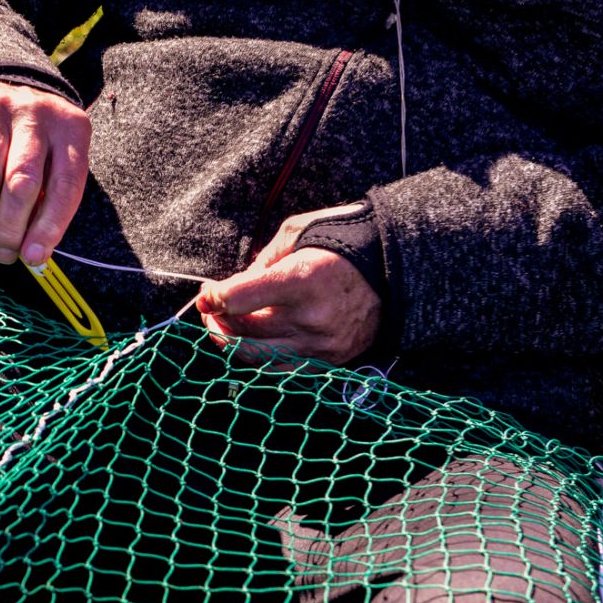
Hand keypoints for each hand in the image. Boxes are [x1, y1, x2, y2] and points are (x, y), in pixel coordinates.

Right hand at [0, 80, 90, 266]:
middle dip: (9, 227)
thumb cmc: (37, 142)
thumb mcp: (56, 161)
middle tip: (3, 252)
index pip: (65, 186)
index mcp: (71, 130)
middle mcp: (37, 112)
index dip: (48, 227)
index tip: (33, 257)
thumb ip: (50, 200)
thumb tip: (33, 253)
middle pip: (22, 181)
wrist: (8, 85)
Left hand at [195, 204, 380, 364]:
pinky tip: (254, 342)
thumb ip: (261, 262)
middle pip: (242, 332)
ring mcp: (322, 344)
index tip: (207, 292)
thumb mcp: (297, 233)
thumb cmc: (341, 240)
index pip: (237, 299)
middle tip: (210, 310)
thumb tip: (232, 289)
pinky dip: (261, 358)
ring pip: (257, 357)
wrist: (395, 264)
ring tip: (225, 328)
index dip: (213, 298)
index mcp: (302, 279)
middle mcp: (311, 318)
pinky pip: (283, 369)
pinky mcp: (331, 360)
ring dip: (233, 344)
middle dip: (217, 321)